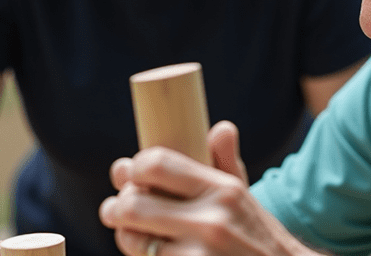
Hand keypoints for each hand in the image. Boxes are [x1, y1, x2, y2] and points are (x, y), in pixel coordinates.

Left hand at [100, 121, 316, 255]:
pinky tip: (151, 253)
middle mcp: (211, 221)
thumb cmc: (253, 233)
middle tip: (117, 209)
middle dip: (117, 207)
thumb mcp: (242, 194)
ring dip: (126, 237)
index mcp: (222, 189)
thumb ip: (225, 161)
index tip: (133, 174)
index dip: (135, 168)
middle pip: (133, 204)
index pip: (157, 165)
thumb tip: (222, 127)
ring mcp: (199, 255)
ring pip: (133, 240)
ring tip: (132, 234)